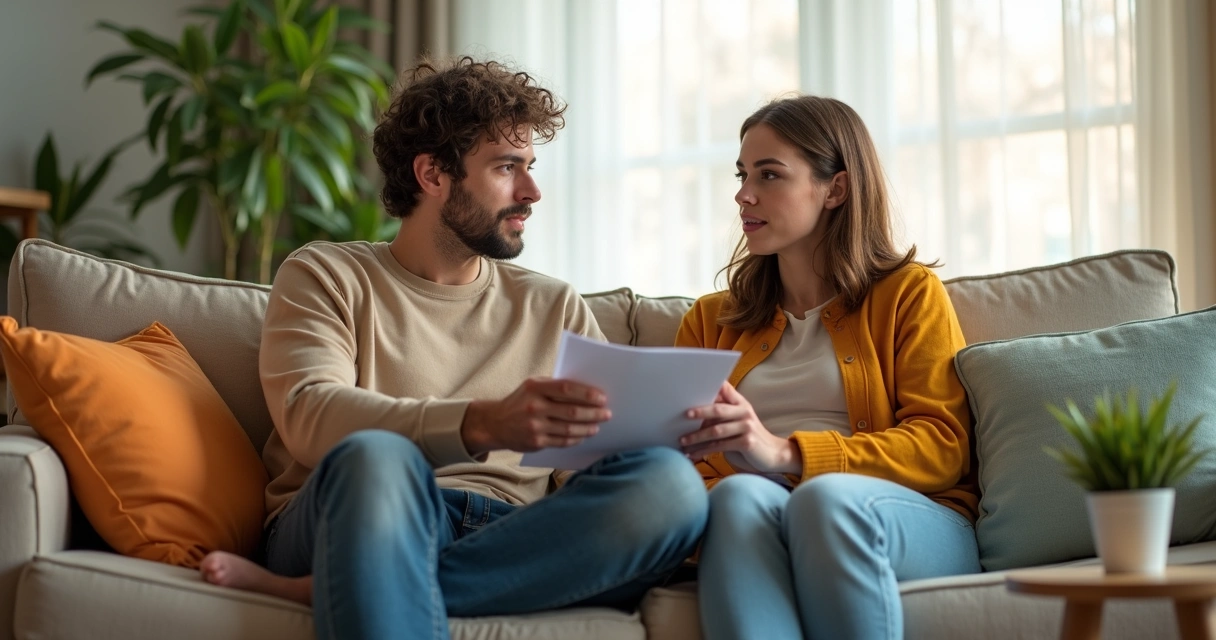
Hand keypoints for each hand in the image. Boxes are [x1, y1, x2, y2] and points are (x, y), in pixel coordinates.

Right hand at [462, 377, 609, 454]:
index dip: (587, 394)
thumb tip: (587, 392)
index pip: (566, 389)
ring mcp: (535, 426)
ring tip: (598, 426)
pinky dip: (576, 439)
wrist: (495, 423)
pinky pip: (562, 441)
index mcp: (535, 388)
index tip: (602, 397)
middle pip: (571, 411)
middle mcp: (534, 406)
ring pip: (569, 428)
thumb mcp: (532, 386)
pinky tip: (584, 435)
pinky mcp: (536, 442)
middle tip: (607, 413)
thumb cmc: (521, 401)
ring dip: (587, 428)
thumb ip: (555, 387)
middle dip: (593, 413)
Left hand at [679, 381, 801, 474]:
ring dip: (697, 437)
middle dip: (700, 412)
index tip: (692, 386)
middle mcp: (745, 412)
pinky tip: (693, 454)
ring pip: (716, 430)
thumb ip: (721, 414)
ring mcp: (747, 427)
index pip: (725, 389)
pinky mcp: (747, 442)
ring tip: (682, 441)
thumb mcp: (737, 421)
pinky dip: (704, 450)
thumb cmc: (747, 436)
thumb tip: (691, 414)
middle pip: (718, 409)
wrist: (773, 454)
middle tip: (684, 415)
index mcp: (740, 403)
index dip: (710, 385)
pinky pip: (720, 446)